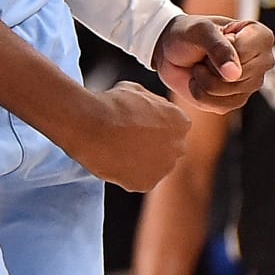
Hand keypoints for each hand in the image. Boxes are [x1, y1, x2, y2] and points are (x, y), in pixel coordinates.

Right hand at [71, 81, 190, 191]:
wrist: (93, 126)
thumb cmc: (113, 104)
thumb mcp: (139, 91)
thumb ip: (154, 103)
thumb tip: (152, 108)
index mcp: (181, 123)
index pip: (176, 127)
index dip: (158, 125)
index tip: (144, 124)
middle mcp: (178, 148)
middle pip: (169, 149)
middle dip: (154, 145)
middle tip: (131, 139)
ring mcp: (162, 168)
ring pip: (155, 166)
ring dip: (142, 160)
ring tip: (120, 149)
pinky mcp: (146, 184)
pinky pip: (139, 180)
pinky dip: (128, 174)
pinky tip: (115, 161)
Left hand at [154, 16, 274, 112]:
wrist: (171, 52)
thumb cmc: (188, 33)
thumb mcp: (200, 31)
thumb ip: (218, 47)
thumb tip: (235, 75)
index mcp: (261, 36)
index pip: (244, 53)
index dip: (218, 50)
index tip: (211, 39)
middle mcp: (263, 61)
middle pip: (237, 77)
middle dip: (210, 68)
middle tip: (204, 55)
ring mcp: (252, 83)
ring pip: (227, 93)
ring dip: (203, 81)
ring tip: (200, 67)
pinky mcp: (237, 100)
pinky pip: (220, 106)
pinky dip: (201, 95)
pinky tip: (199, 81)